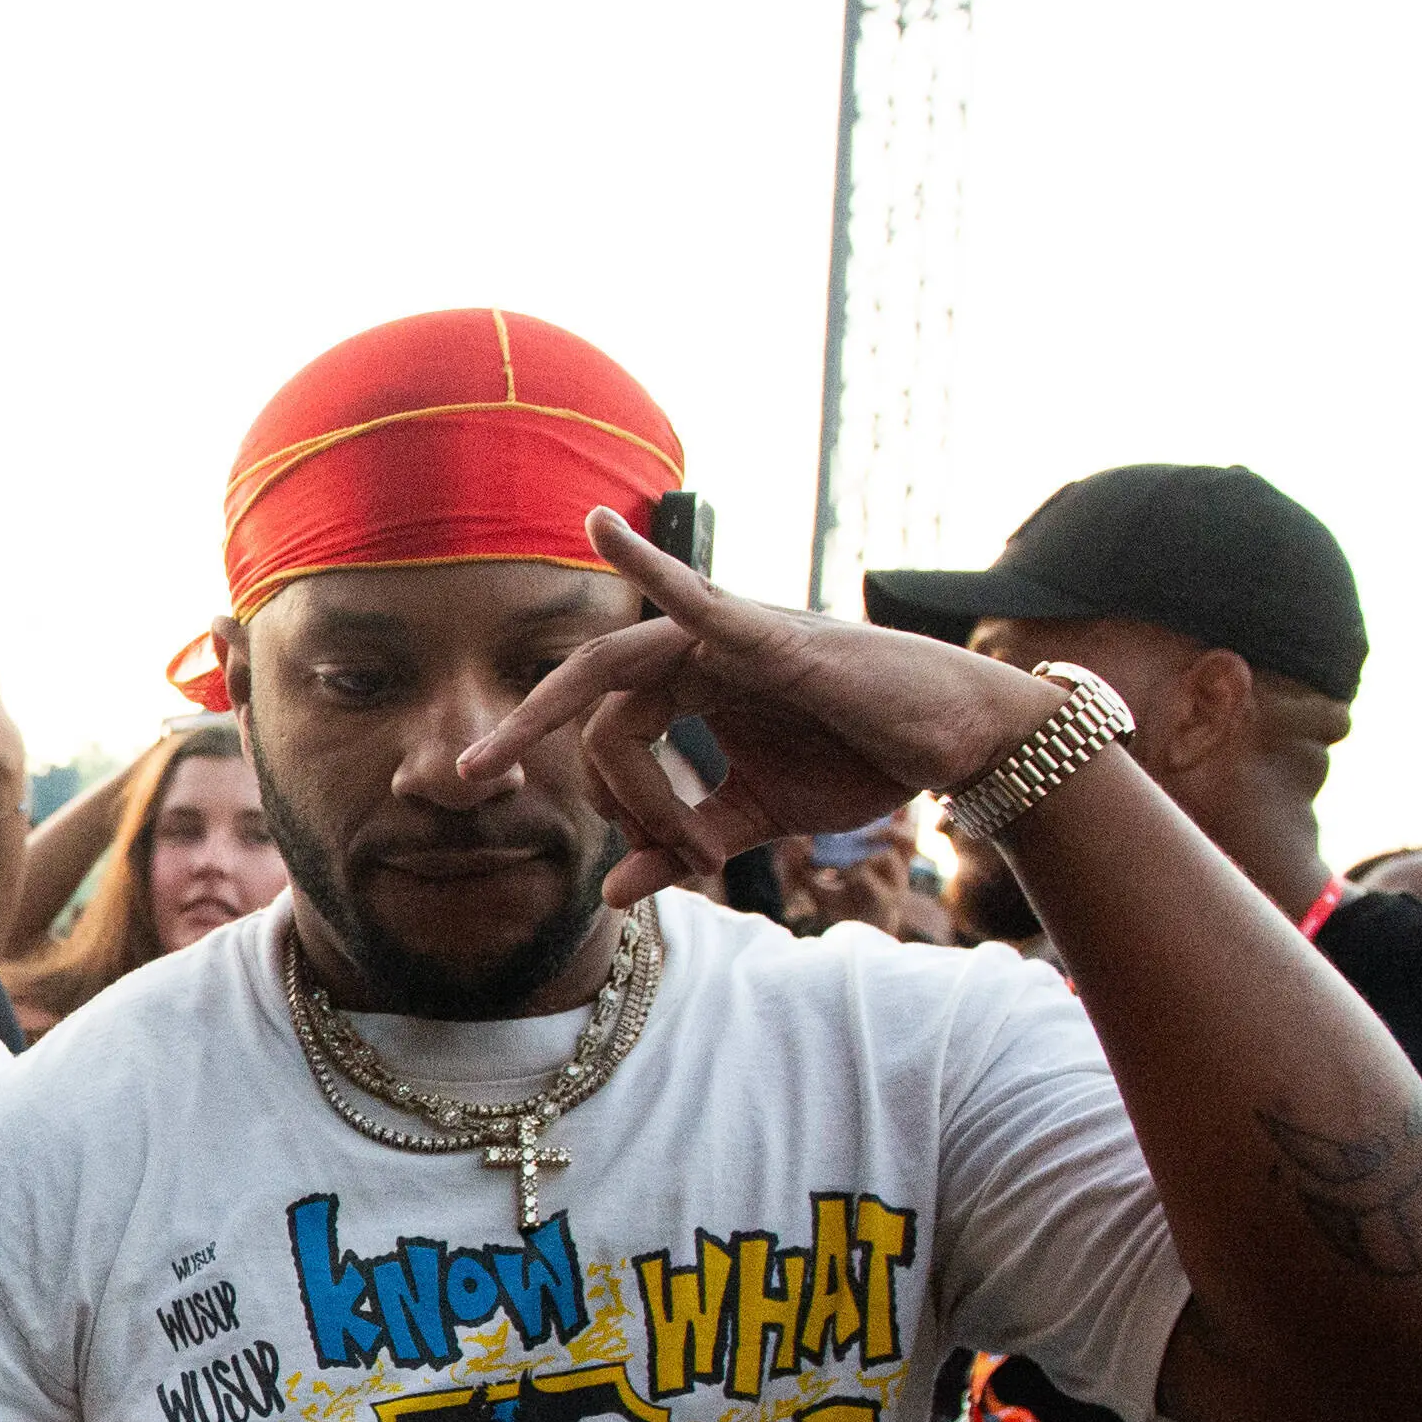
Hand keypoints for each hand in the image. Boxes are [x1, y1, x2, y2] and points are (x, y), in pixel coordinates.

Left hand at [467, 510, 1067, 906]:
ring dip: (566, 727)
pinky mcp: (769, 635)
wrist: (958, 743)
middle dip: (518, 731)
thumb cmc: (863, 759)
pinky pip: (696, 598)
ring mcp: (729, 636)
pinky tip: (598, 525)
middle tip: (463, 780)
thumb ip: (685, 846)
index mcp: (691, 687)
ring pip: (616, 676)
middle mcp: (698, 651)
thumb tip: (614, 896)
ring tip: (498, 760)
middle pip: (585, 689)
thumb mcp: (757, 819)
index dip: (618, 808)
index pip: (606, 736)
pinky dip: (647, 561)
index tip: (671, 864)